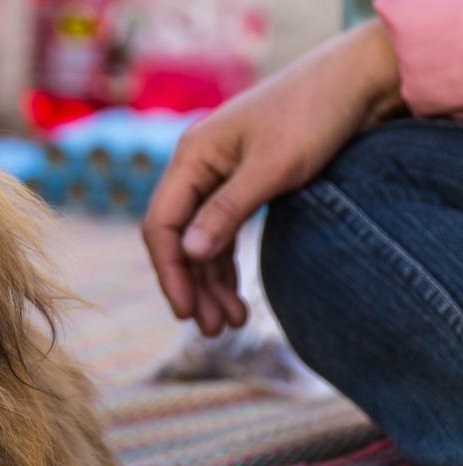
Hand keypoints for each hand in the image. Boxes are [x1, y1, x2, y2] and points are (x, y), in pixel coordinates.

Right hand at [142, 19, 403, 334]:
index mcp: (192, 157)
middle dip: (192, 286)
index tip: (186, 312)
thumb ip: (226, 211)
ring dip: (211, 283)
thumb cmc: (313, 117)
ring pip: (201, 242)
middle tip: (212, 329)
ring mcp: (218, 178)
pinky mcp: (242, 186)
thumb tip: (188, 253)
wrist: (355, 85)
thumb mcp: (271, 168)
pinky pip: (222, 234)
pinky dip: (227, 265)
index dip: (170, 272)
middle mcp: (197, 168)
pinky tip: (236, 296)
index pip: (162, 224)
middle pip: (179, 239)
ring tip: (231, 323)